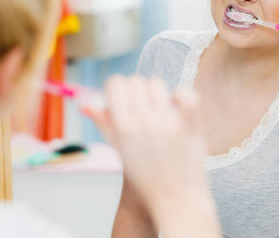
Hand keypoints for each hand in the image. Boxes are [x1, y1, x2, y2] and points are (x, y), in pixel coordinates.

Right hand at [89, 75, 207, 204]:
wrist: (177, 198)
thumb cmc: (146, 177)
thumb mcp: (119, 150)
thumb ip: (103, 123)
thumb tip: (87, 101)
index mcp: (124, 127)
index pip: (116, 83)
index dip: (116, 89)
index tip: (121, 99)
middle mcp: (145, 121)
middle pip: (135, 80)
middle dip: (134, 91)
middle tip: (139, 108)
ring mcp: (170, 121)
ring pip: (157, 83)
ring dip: (155, 93)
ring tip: (158, 111)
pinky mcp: (190, 122)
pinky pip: (185, 92)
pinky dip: (181, 95)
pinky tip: (177, 108)